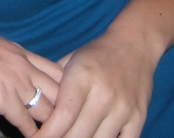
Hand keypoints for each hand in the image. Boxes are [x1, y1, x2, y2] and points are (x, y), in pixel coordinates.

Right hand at [0, 4, 62, 136]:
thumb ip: (0, 57)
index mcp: (20, 52)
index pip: (57, 71)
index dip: (67, 88)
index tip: (71, 102)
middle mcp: (25, 66)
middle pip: (62, 91)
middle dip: (70, 109)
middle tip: (74, 124)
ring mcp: (16, 82)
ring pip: (51, 111)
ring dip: (55, 127)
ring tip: (60, 137)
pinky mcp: (3, 98)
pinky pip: (27, 123)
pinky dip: (34, 136)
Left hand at [36, 30, 156, 137]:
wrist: (134, 44)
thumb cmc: (96, 55)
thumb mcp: (70, 62)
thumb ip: (55, 87)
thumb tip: (35, 112)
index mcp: (82, 77)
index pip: (63, 115)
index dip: (47, 134)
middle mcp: (104, 93)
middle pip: (78, 134)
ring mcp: (123, 107)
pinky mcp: (139, 116)